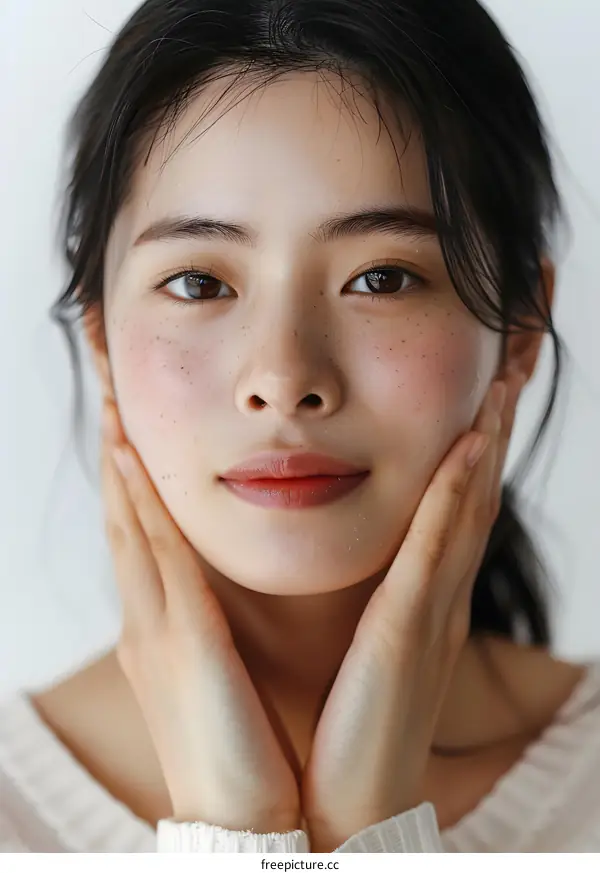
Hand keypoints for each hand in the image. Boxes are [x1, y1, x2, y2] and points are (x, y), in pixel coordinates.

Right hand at [101, 399, 300, 833]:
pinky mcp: (179, 641)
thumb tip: (211, 593)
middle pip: (125, 519)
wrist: (244, 820)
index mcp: (162, 627)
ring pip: (131, 526)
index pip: (142, 537)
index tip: (128, 427)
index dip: (131, 480)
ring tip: (112, 406)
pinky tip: (131, 462)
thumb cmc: (239, 748)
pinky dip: (141, 506)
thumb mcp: (219, 674)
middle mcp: (147, 619)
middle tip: (107, 395)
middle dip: (114, 455)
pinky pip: (157, 557)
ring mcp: (154, 628)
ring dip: (120, 464)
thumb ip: (211, 627)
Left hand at [300, 369, 524, 851]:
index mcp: (426, 602)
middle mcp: (441, 600)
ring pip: (469, 511)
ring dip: (486, 445)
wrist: (348, 806)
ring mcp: (434, 613)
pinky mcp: (410, 632)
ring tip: (502, 382)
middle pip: (476, 498)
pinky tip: (469, 445)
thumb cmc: (347, 726)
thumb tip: (366, 556)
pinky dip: (457, 494)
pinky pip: (438, 550)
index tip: (482, 392)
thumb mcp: (364, 648)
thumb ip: (373, 602)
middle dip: (495, 431)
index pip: (458, 510)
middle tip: (510, 366)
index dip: (475, 450)